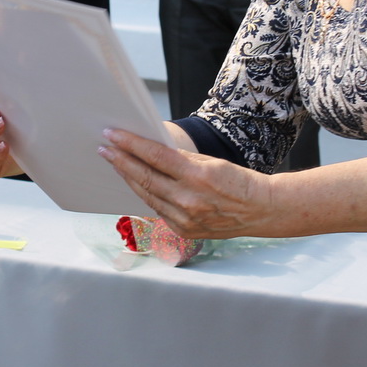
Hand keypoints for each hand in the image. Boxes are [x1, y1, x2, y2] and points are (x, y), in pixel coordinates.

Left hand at [98, 128, 277, 239]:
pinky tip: (135, 183)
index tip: (113, 135)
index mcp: (198, 177)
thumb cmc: (238, 181)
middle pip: (145, 178)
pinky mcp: (184, 231)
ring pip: (147, 195)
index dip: (131, 144)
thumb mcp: (211, 162)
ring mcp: (185, 219)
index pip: (155, 157)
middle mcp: (189, 201)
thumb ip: (180, 160)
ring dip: (128, 178)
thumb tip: (149, 151)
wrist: (261, 211)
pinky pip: (157, 210)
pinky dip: (145, 195)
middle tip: (105, 148)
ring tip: (115, 163)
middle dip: (121, 161)